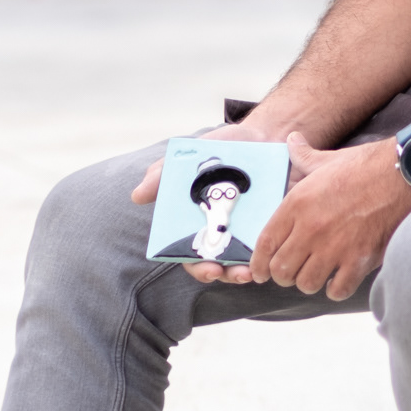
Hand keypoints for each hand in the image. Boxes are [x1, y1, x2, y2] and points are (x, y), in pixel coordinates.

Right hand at [129, 117, 282, 288]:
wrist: (262, 135)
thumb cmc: (221, 150)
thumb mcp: (191, 157)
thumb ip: (164, 175)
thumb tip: (137, 196)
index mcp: (201, 224)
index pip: (195, 256)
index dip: (199, 268)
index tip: (209, 269)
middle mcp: (224, 233)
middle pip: (219, 265)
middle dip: (223, 275)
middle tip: (228, 273)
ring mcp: (249, 232)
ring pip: (245, 262)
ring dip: (244, 272)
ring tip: (249, 272)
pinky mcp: (273, 224)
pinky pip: (271, 246)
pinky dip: (269, 254)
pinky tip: (272, 254)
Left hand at [251, 133, 410, 301]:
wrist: (402, 174)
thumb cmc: (366, 166)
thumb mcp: (327, 159)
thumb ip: (304, 156)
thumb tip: (292, 140)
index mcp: (297, 203)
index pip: (266, 244)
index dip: (258, 264)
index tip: (258, 273)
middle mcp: (311, 228)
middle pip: (281, 270)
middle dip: (284, 275)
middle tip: (292, 272)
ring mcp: (335, 247)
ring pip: (306, 283)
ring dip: (310, 282)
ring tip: (317, 275)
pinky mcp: (359, 260)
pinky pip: (337, 290)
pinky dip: (335, 289)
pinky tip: (339, 280)